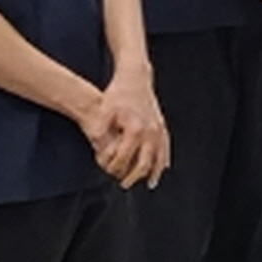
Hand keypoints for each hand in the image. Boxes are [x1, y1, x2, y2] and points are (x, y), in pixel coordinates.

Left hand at [86, 65, 167, 186]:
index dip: (115, 167)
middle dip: (135, 176)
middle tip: (125, 184)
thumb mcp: (104, 109)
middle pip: (145, 163)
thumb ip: (99, 128)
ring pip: (160, 158)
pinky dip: (165, 159)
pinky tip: (163, 167)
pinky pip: (166, 147)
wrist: (135, 77)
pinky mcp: (162, 125)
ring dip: (155, 173)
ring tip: (150, 184)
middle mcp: (150, 132)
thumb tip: (95, 144)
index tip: (108, 171)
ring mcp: (158, 129)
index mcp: (135, 129)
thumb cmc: (118, 93)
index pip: (125, 157)